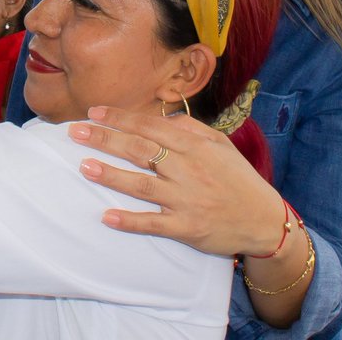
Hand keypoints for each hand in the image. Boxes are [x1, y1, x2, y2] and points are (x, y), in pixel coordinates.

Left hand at [69, 106, 285, 257]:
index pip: (150, 127)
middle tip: (75, 132)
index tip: (94, 112)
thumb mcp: (221, 145)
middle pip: (140, 150)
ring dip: (111, 175)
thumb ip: (191, 128)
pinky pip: (154, 224)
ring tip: (84, 166)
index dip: (120, 118)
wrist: (266, 221)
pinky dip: (130, 221)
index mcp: (194, 146)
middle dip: (105, 139)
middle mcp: (188, 170)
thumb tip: (163, 116)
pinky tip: (107, 216)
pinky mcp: (187, 228)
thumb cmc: (239, 179)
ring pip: (142, 185)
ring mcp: (186, 200)